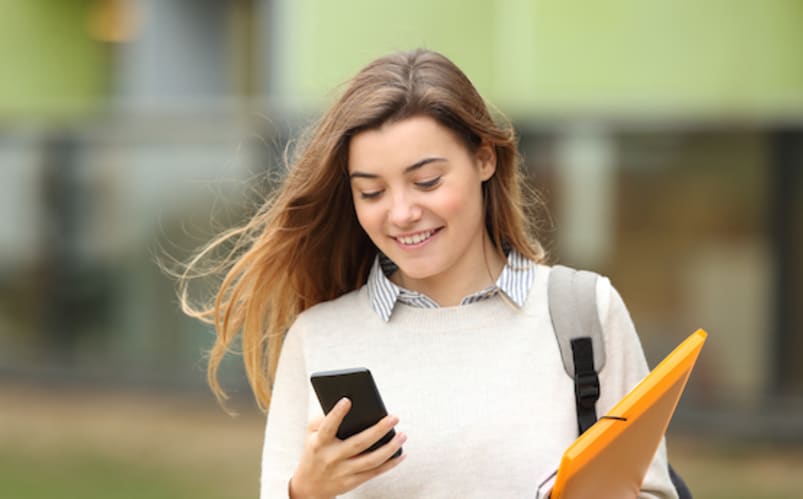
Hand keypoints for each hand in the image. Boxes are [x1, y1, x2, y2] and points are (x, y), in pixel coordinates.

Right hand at [289, 398, 406, 498]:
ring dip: (390, 448)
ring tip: (403, 435)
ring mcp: (343, 472)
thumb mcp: (311, 435)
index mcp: (319, 443)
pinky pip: (374, 472)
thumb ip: (323, 419)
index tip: (347, 400)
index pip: (328, 427)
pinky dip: (390, 463)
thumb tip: (346, 404)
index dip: (337, 414)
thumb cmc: (314, 452)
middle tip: (394, 417)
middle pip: (358, 443)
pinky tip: (401, 453)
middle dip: (378, 430)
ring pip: (371, 460)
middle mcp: (332, 458)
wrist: (309, 487)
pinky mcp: (352, 482)